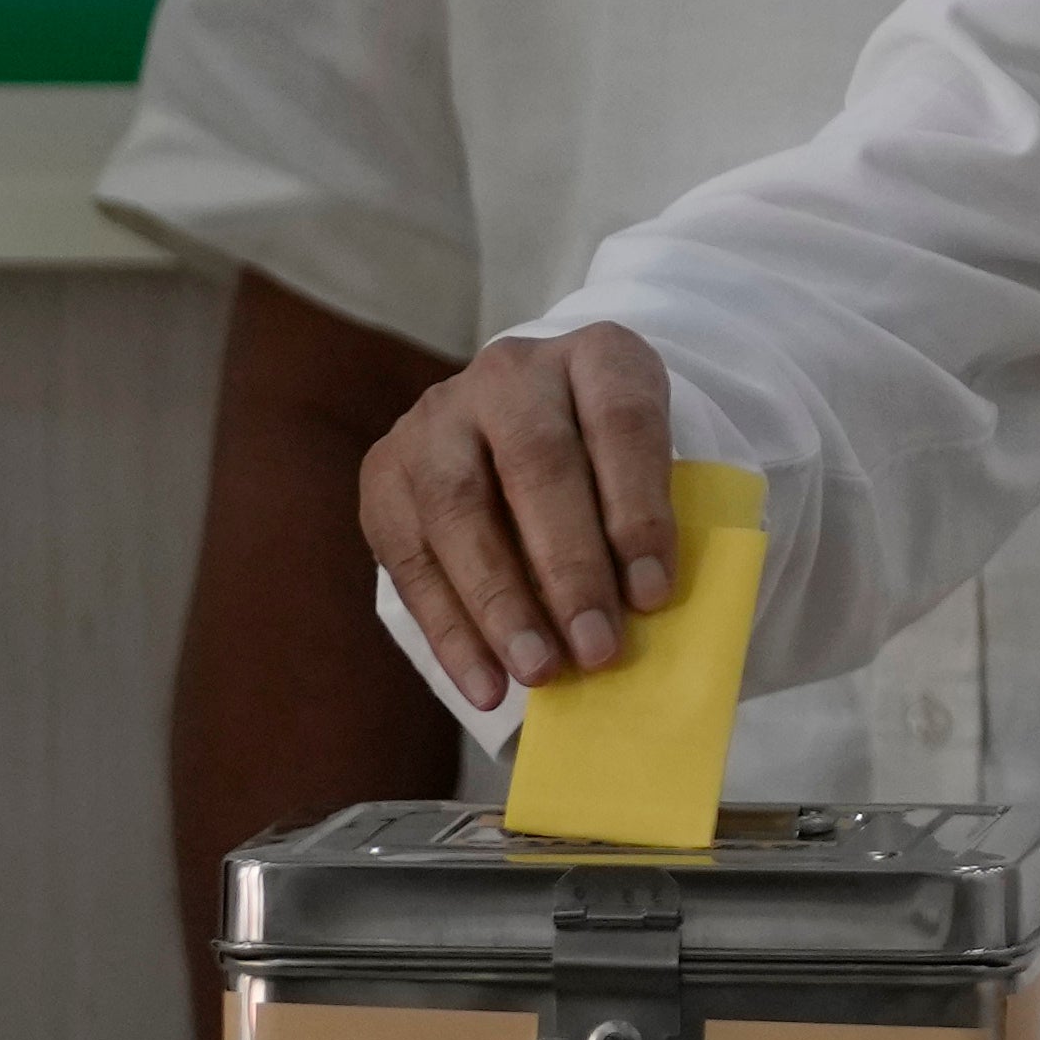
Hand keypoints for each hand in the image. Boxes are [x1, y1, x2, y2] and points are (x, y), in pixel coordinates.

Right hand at [360, 325, 678, 707]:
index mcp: (597, 356)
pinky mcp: (385, 469)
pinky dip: (450, 630)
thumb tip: (643, 619)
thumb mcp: (646, 464)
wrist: (526, 416)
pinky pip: (410, 558)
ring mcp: (437, 416)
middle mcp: (510, 374)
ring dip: (501, 603)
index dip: (637, 510)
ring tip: (538, 672)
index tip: (654, 595)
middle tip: (597, 649)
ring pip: (459, 508)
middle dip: (569, 568)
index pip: (621, 423)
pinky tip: (484, 682)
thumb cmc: (608, 463)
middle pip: (536, 465)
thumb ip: (648, 522)